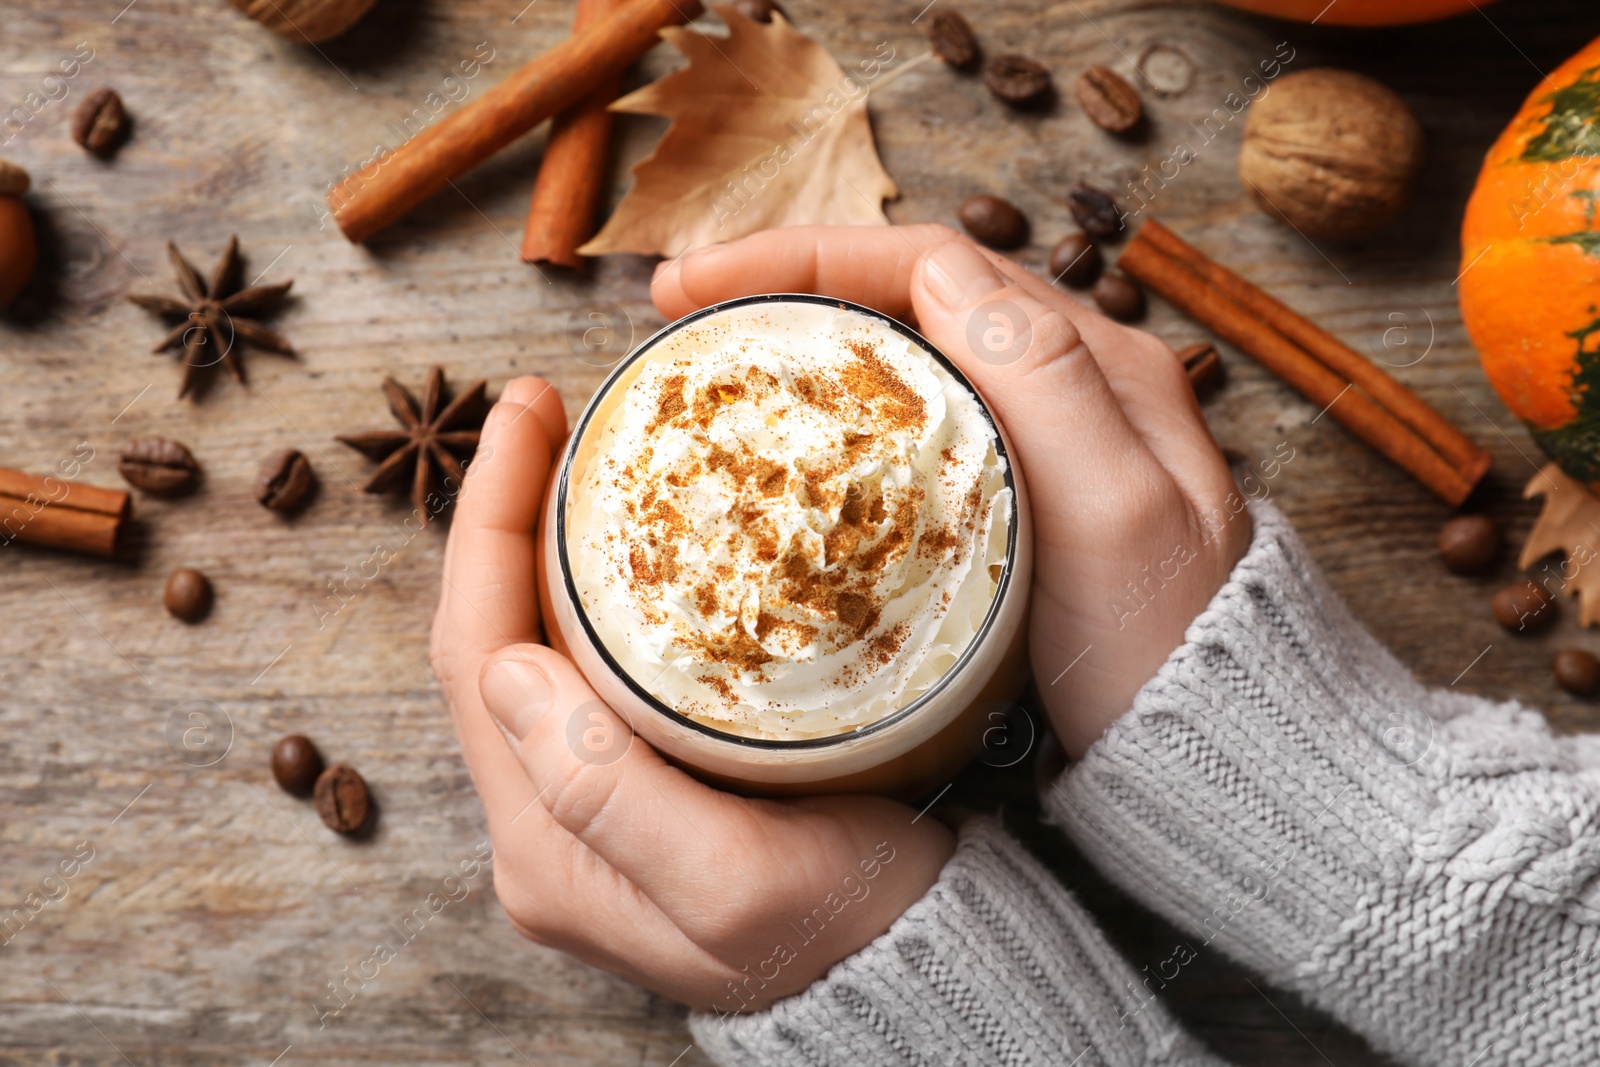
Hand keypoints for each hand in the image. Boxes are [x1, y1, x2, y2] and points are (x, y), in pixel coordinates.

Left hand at [430, 376, 954, 1012]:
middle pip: (488, 639)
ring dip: (540, 543)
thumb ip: (609, 793)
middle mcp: (544, 828)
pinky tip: (630, 536)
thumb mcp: (739, 884)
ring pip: (531, 647)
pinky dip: (590, 586)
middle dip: (503, 512)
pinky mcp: (634, 794)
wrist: (914, 974)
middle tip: (550, 406)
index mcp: (547, 844)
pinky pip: (581, 667)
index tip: (528, 410)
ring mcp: (583, 813)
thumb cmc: (849, 931)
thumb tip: (504, 666)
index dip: (488, 520)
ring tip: (581, 449)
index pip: (476, 651)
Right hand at [653, 225, 1251, 757]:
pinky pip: (914, 425)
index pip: (928, 263)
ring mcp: (1044, 443)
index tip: (694, 286)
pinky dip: (839, 412)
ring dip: (809, 338)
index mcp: (1095, 362)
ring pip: (906, 354)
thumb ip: (1046, 386)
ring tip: (715, 358)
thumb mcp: (1118, 516)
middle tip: (681, 311)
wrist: (1211, 760)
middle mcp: (1071, 384)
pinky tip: (788, 442)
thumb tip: (943, 269)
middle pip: (908, 293)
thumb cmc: (1166, 655)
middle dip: (789, 283)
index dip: (803, 256)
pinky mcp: (1017, 504)